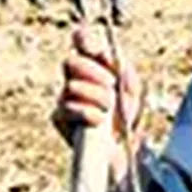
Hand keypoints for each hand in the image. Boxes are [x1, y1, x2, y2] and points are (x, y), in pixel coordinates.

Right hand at [53, 27, 144, 182]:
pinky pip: (68, 108)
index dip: (83, 39)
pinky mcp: (59, 119)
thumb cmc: (126, 120)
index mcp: (93, 68)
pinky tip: (97, 119)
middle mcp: (75, 81)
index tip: (92, 45)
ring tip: (108, 108)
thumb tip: (111, 54)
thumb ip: (123, 70)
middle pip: (71, 62)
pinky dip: (86, 112)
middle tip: (111, 85)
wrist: (122, 153)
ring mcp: (64, 99)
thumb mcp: (132, 91)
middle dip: (93, 72)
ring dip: (95, 96)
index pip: (81, 44)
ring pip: (71, 86)